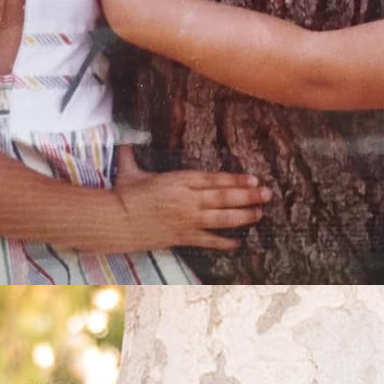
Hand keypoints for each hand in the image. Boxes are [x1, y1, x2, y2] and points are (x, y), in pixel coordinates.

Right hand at [112, 144, 270, 250]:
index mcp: (179, 180)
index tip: (253, 179)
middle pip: (224, 197)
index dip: (235, 180)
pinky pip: (208, 240)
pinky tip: (238, 243)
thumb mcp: (130, 170)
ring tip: (260, 214)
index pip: (213, 179)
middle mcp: (187, 199)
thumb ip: (132, 154)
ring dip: (243, 216)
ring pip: (221, 218)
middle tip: (268, 194)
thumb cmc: (123, 194)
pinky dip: (224, 242)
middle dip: (248, 196)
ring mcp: (186, 219)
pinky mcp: (182, 237)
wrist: (115, 220)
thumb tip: (124, 139)